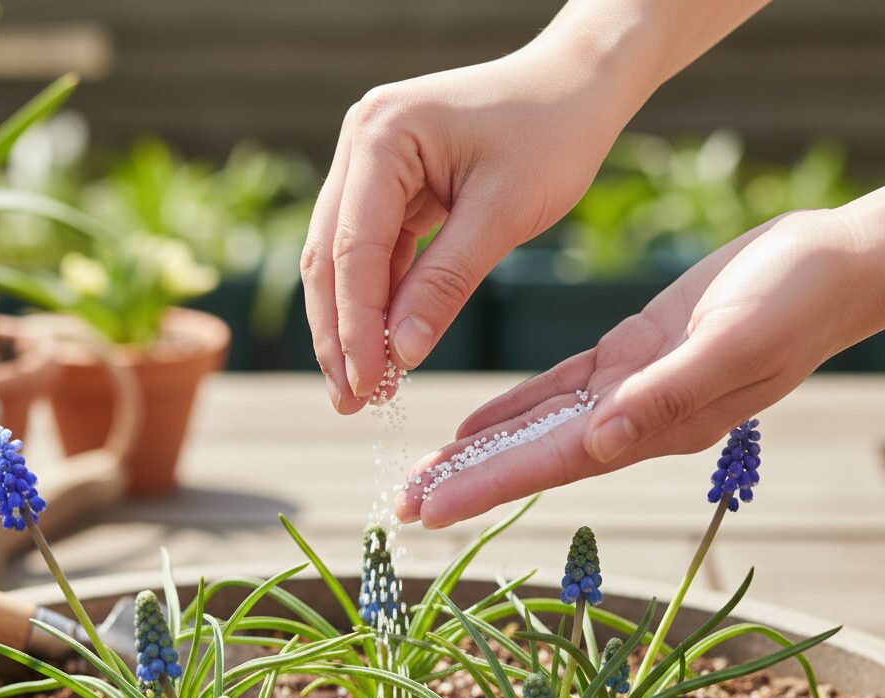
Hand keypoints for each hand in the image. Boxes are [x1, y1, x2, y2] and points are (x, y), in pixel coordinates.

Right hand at [300, 36, 648, 412]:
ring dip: (350, 327)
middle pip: (330, 258)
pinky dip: (376, 304)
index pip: (354, 249)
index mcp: (382, 135)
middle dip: (339, 336)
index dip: (356, 326)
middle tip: (350, 402)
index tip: (367, 386)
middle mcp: (360, 144)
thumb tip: (401, 354)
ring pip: (343, 263)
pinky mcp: (386, 187)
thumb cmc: (551, 135)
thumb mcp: (503, 214)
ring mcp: (368, 165)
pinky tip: (384, 350)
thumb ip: (446, 284)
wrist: (576, 87)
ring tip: (361, 390)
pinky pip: (371, 255)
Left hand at [397, 205, 884, 527]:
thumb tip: (599, 441)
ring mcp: (626, 390)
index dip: (485, 488)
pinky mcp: (627, 355)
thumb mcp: (735, 343)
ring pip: (534, 428)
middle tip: (403, 505)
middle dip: (465, 483)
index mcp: (650, 425)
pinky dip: (512, 408)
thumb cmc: (797, 301)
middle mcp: (629, 419)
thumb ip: (669, 395)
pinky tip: (474, 425)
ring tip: (424, 472)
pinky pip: (554, 390)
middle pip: (529, 458)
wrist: (831, 267)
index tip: (428, 510)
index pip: (548, 465)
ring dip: (477, 452)